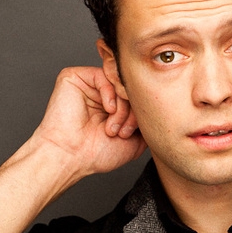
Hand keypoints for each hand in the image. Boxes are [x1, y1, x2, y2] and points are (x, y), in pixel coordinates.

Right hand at [32, 66, 146, 178]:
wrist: (71, 157)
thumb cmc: (97, 154)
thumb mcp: (135, 141)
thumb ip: (147, 122)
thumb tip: (160, 107)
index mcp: (112, 107)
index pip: (137, 97)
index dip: (141, 112)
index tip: (134, 133)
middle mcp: (101, 94)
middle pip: (129, 89)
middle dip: (133, 111)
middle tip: (124, 132)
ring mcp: (88, 85)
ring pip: (118, 82)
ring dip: (122, 107)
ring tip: (113, 128)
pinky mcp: (74, 77)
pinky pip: (103, 74)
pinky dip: (110, 93)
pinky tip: (107, 111)